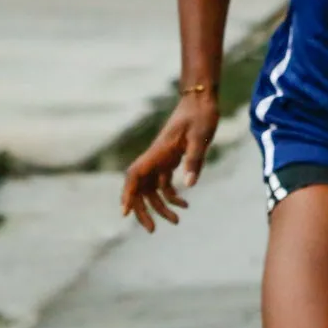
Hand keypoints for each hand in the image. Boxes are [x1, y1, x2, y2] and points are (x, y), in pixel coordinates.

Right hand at [121, 91, 219, 231]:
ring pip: (152, 188)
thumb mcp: (202, 136)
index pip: (134, 175)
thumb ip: (195, 159)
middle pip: (140, 188)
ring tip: (176, 221)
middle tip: (153, 229)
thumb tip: (189, 187)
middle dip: (143, 210)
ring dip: (160, 206)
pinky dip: (172, 195)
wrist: (201, 98)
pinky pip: (164, 183)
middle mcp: (155, 157)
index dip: (128, 194)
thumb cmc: (201, 114)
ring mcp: (161, 159)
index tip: (125, 213)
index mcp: (158, 152)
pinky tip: (185, 203)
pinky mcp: (170, 159)